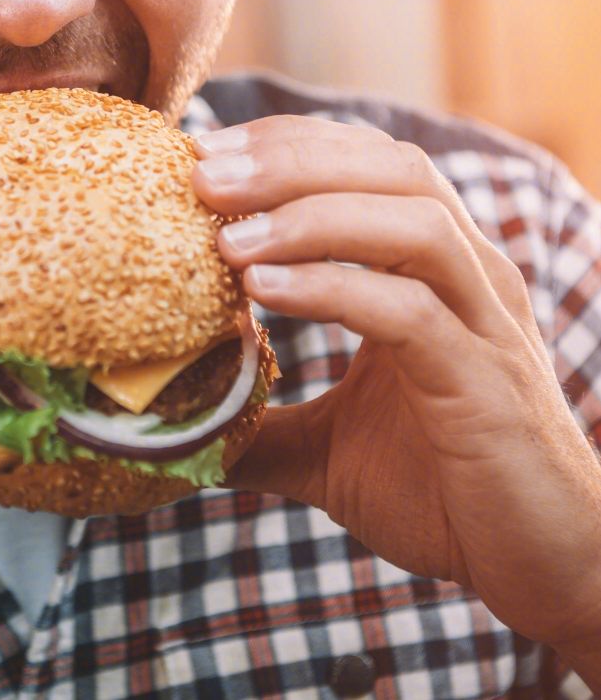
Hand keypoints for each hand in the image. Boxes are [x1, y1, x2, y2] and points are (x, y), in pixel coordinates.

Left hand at [194, 117, 600, 660]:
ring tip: (226, 237)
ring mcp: (484, 325)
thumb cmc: (438, 491)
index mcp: (433, 274)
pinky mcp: (485, 383)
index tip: (208, 155)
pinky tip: (264, 290)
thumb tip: (176, 428)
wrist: (535, 564)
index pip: (368, 168)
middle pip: (390, 170)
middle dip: (289, 161)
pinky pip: (411, 312)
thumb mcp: (325, 450)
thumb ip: (258, 427)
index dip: (289, 147)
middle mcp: (467, 278)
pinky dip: (334, 289)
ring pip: (412, 223)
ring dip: (310, 216)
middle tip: (204, 173)